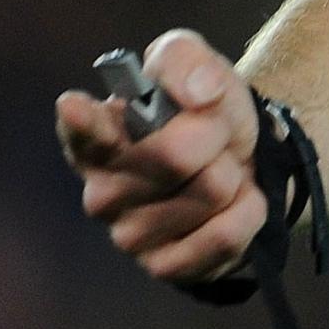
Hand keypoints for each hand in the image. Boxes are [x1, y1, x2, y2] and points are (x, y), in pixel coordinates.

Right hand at [57, 28, 265, 284]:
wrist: (251, 166)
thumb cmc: (208, 116)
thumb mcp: (201, 70)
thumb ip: (187, 61)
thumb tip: (198, 92)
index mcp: (98, 137)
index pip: (81, 131)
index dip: (81, 120)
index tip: (77, 104)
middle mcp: (101, 190)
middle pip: (175, 154)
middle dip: (216, 137)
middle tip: (216, 138)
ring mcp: (129, 235)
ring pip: (210, 192)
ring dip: (233, 174)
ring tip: (221, 172)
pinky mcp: (164, 267)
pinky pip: (225, 234)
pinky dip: (248, 211)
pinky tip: (233, 205)